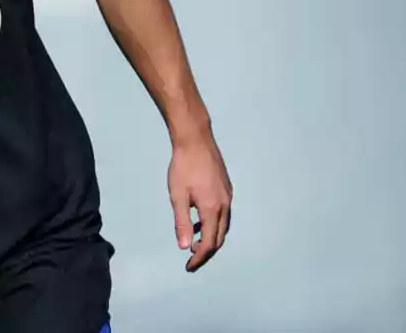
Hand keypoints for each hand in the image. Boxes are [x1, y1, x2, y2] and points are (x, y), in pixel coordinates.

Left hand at [168, 131, 231, 271]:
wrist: (196, 139)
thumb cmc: (183, 166)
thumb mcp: (177, 195)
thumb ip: (182, 222)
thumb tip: (184, 247)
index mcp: (212, 209)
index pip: (209, 243)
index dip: (199, 257)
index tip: (188, 266)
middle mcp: (225, 205)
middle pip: (220, 237)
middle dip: (207, 251)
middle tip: (192, 259)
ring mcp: (228, 196)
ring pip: (223, 225)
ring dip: (211, 237)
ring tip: (194, 242)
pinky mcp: (226, 188)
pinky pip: (223, 213)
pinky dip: (213, 223)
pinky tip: (199, 220)